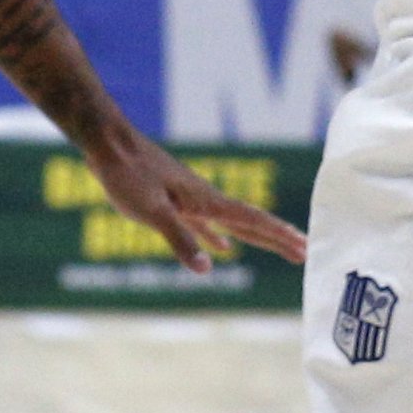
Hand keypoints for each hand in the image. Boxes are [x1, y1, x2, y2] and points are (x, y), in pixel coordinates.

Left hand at [90, 136, 304, 271]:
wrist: (107, 143)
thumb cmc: (128, 174)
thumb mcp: (152, 211)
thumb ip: (180, 239)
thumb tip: (207, 269)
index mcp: (206, 201)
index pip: (252, 221)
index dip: (278, 236)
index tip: (304, 249)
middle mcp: (205, 200)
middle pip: (249, 223)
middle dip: (277, 238)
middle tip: (305, 253)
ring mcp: (190, 201)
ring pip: (231, 224)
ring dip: (255, 237)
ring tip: (277, 247)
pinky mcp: (173, 202)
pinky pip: (205, 225)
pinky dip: (217, 238)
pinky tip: (220, 249)